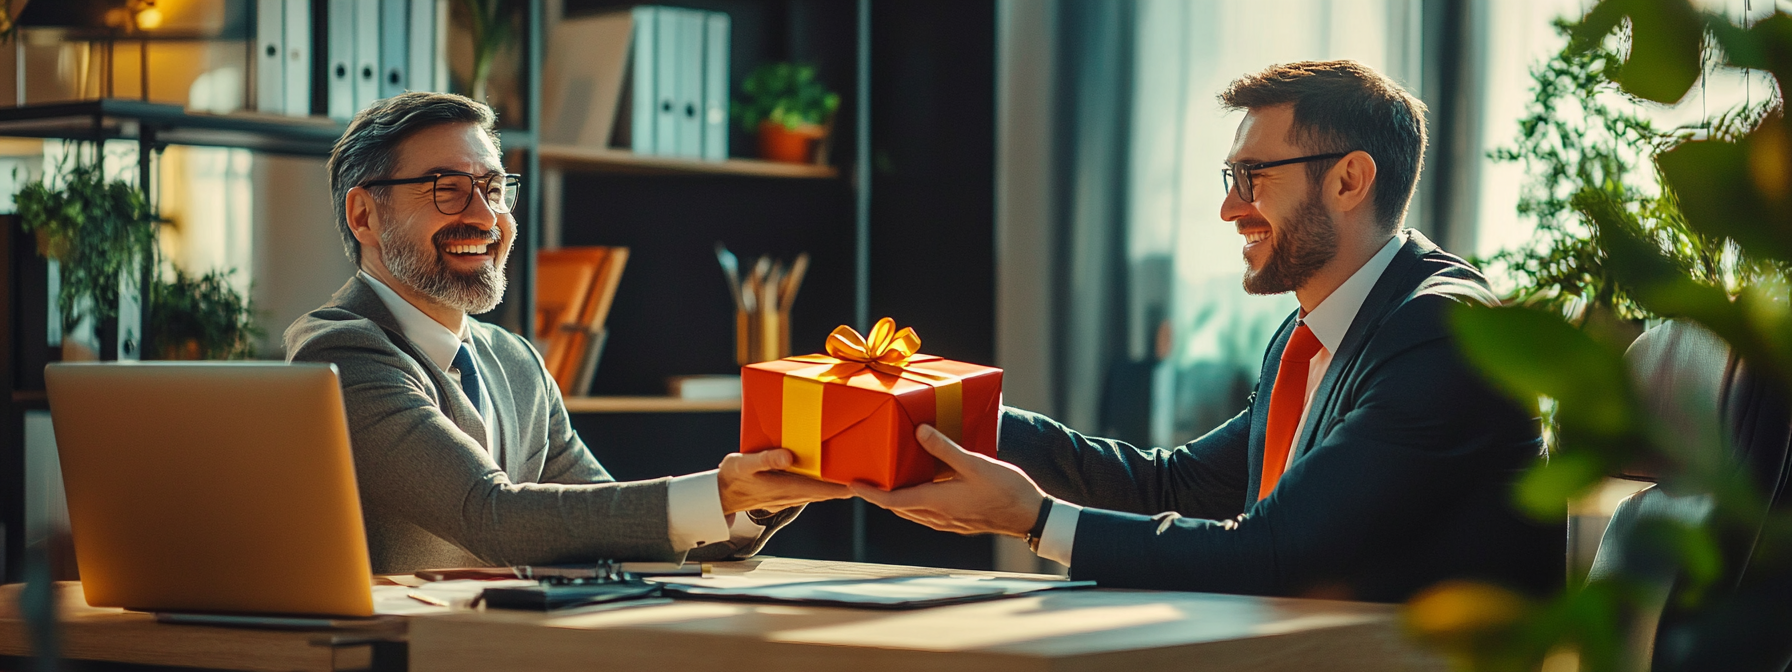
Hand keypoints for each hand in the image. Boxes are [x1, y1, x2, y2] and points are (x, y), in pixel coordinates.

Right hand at [717, 449, 851, 513]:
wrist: (720, 494)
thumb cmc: (732, 476)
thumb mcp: (745, 463)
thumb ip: (766, 459)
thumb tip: (789, 456)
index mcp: (788, 487)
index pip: (824, 489)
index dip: (844, 486)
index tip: (863, 481)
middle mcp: (793, 494)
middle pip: (828, 492)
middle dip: (847, 485)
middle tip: (869, 475)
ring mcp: (790, 496)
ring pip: (821, 492)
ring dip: (837, 485)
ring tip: (855, 473)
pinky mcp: (786, 494)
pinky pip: (811, 490)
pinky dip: (824, 485)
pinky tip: (829, 477)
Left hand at [851, 425, 1045, 537]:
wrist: (1030, 516)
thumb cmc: (1006, 490)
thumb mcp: (974, 463)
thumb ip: (945, 448)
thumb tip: (919, 432)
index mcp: (936, 503)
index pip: (892, 501)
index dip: (870, 494)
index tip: (852, 485)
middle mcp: (937, 517)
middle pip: (898, 508)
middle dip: (879, 495)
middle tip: (865, 479)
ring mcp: (947, 522)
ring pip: (912, 512)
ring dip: (897, 499)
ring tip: (887, 481)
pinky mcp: (957, 522)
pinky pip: (927, 513)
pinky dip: (915, 501)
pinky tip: (921, 488)